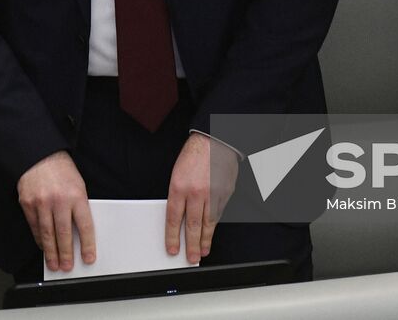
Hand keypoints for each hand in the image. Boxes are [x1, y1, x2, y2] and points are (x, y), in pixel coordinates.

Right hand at [18, 151, 92, 272]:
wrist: (39, 155)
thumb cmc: (61, 170)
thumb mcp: (78, 185)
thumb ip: (79, 206)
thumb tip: (80, 232)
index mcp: (76, 195)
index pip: (84, 225)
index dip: (87, 244)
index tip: (88, 257)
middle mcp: (58, 200)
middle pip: (64, 234)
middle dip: (66, 253)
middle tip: (67, 266)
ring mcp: (41, 202)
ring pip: (47, 234)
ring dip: (51, 252)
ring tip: (54, 263)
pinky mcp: (27, 203)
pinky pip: (34, 227)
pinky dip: (39, 239)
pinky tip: (43, 247)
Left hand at [165, 133, 239, 263]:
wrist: (214, 140)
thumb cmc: (193, 156)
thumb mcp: (177, 174)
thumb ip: (178, 196)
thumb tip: (178, 217)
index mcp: (179, 186)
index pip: (173, 218)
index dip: (172, 236)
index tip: (172, 248)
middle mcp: (196, 192)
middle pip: (192, 225)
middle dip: (190, 244)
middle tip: (190, 258)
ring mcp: (212, 194)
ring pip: (207, 223)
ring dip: (204, 240)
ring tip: (202, 251)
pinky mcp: (224, 193)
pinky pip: (218, 214)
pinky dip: (213, 226)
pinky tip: (210, 234)